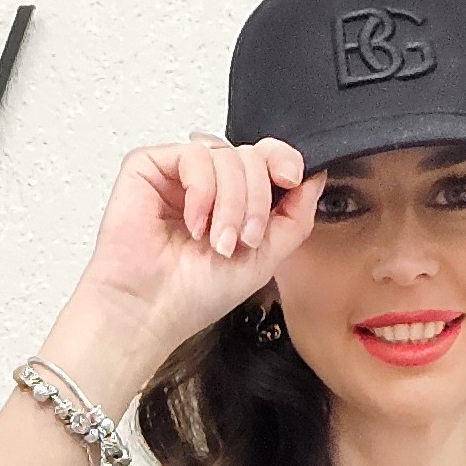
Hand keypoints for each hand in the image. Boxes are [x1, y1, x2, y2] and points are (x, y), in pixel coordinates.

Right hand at [61, 136, 322, 383]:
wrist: (151, 311)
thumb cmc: (195, 294)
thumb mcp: (266, 258)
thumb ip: (295, 217)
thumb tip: (315, 176)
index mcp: (235, 200)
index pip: (267, 158)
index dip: (284, 161)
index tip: (291, 181)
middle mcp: (209, 183)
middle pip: (252, 155)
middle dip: (256, 200)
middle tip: (243, 239)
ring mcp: (179, 173)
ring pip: (227, 154)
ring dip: (230, 202)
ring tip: (215, 241)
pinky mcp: (150, 166)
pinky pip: (194, 154)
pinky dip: (202, 190)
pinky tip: (192, 223)